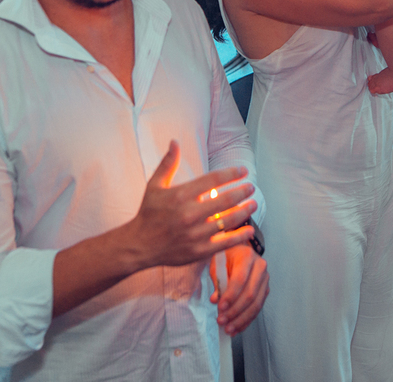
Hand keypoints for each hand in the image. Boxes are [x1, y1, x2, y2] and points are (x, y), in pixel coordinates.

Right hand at [129, 141, 256, 269]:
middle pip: (225, 200)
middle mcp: (189, 214)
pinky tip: (250, 230)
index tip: (243, 171)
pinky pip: (224, 243)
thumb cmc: (148, 213)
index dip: (231, 173)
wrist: (140, 245)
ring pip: (228, 220)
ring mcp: (195, 234)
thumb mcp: (155, 185)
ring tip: (253, 204)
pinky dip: (240, 236)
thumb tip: (175, 142)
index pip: (213, 180)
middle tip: (251, 187)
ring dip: (244, 211)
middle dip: (242, 192)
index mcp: (180, 196)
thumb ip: (168, 164)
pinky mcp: (199, 250)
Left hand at [212, 243, 268, 335]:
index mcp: (247, 256)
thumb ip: (218, 281)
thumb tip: (216, 300)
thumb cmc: (226, 257)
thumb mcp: (218, 264)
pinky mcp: (265, 290)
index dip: (231, 295)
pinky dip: (246, 320)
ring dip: (241, 319)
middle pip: (250, 294)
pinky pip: (257, 308)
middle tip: (221, 321)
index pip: (240, 279)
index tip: (220, 307)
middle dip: (235, 311)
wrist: (238, 251)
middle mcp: (260, 267)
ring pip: (256, 304)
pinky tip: (236, 328)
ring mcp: (265, 279)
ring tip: (228, 329)